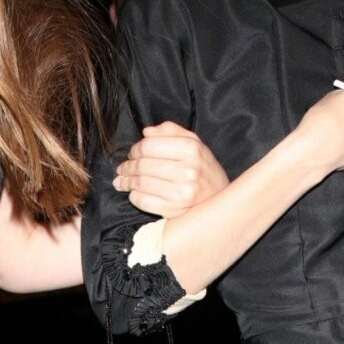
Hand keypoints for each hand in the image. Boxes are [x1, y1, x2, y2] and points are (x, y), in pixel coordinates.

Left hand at [113, 122, 229, 215]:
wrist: (221, 200)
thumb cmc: (204, 169)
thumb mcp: (194, 143)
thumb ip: (170, 132)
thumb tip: (146, 132)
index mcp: (191, 149)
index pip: (149, 146)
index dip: (135, 149)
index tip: (132, 154)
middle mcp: (188, 170)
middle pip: (143, 165)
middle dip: (127, 167)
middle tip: (123, 169)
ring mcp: (182, 193)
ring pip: (141, 184)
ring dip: (126, 182)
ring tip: (122, 181)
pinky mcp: (176, 210)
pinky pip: (144, 202)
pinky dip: (134, 197)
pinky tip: (134, 194)